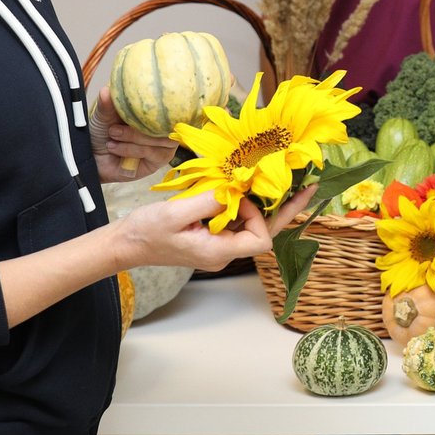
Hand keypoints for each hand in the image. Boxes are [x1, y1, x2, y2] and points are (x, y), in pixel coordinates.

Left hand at [90, 88, 178, 182]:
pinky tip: (115, 149)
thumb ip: (107, 104)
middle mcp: (165, 125)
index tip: (140, 100)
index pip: (168, 102)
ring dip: (133, 137)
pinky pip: (152, 152)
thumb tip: (106, 90)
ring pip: (159, 137)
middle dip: (138, 124)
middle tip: (113, 128)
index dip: (158, 101)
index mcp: (156, 109)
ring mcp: (165, 143)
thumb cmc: (103, 134)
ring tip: (112, 137)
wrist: (95, 159)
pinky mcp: (160, 160)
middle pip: (166, 120)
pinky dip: (131, 149)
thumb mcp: (103, 116)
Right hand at [118, 185, 316, 272]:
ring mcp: (219, 246)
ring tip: (285, 181)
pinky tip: (250, 187)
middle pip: (265, 233)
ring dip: (265, 204)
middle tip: (308, 187)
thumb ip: (208, 202)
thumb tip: (235, 189)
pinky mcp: (212, 237)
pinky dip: (246, 205)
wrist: (126, 243)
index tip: (239, 197)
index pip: (261, 240)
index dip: (258, 216)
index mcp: (218, 252)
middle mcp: (224, 252)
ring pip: (253, 226)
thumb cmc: (147, 231)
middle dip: (285, 209)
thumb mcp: (176, 213)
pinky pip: (238, 222)